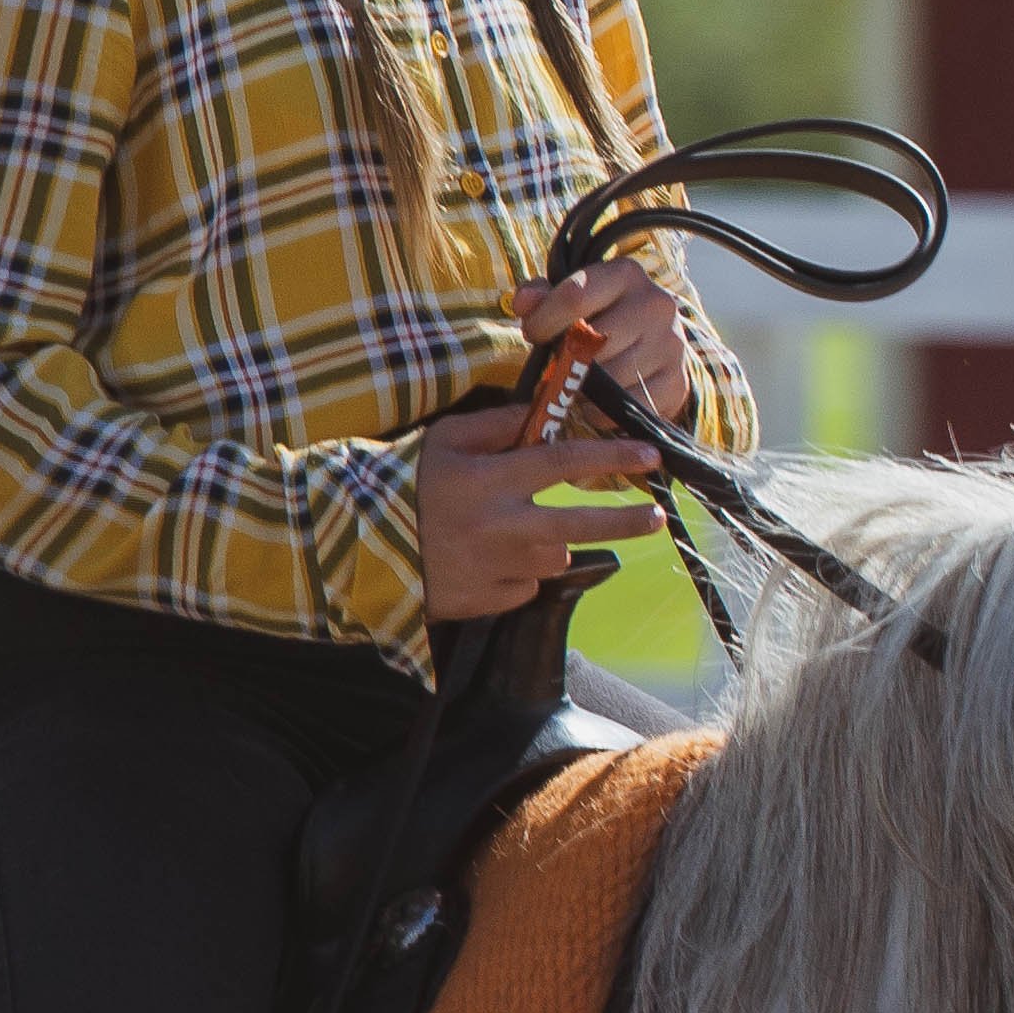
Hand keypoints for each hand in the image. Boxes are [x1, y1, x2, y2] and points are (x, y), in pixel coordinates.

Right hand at [416, 396, 659, 622]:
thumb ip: (497, 425)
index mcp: (488, 480)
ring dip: (545, 546)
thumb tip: (543, 411)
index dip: (611, 459)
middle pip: (578, 525)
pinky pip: (525, 586)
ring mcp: (493, 568)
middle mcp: (498, 526)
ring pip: (552, 557)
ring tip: (506, 535)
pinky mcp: (486, 601)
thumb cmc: (406, 483)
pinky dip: (517, 575)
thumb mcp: (445, 441)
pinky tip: (486, 562)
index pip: (562, 463)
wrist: (356, 547)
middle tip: (657, 517)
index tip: (650, 457)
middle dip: (625, 522)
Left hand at [514, 260, 696, 422]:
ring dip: (584, 386)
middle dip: (566, 356)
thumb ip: (541, 296)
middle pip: (592, 340)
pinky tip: (596, 402)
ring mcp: (672, 345)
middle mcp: (657, 305)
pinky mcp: (679, 382)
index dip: (543, 321)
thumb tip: (524, 302)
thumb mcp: (570, 295)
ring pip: (610, 376)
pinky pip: (628, 406)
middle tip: (558, 361)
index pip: (574, 297)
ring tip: (578, 379)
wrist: (652, 340)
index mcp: (626, 274)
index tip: (534, 334)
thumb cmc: (600, 314)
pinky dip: (603, 412)